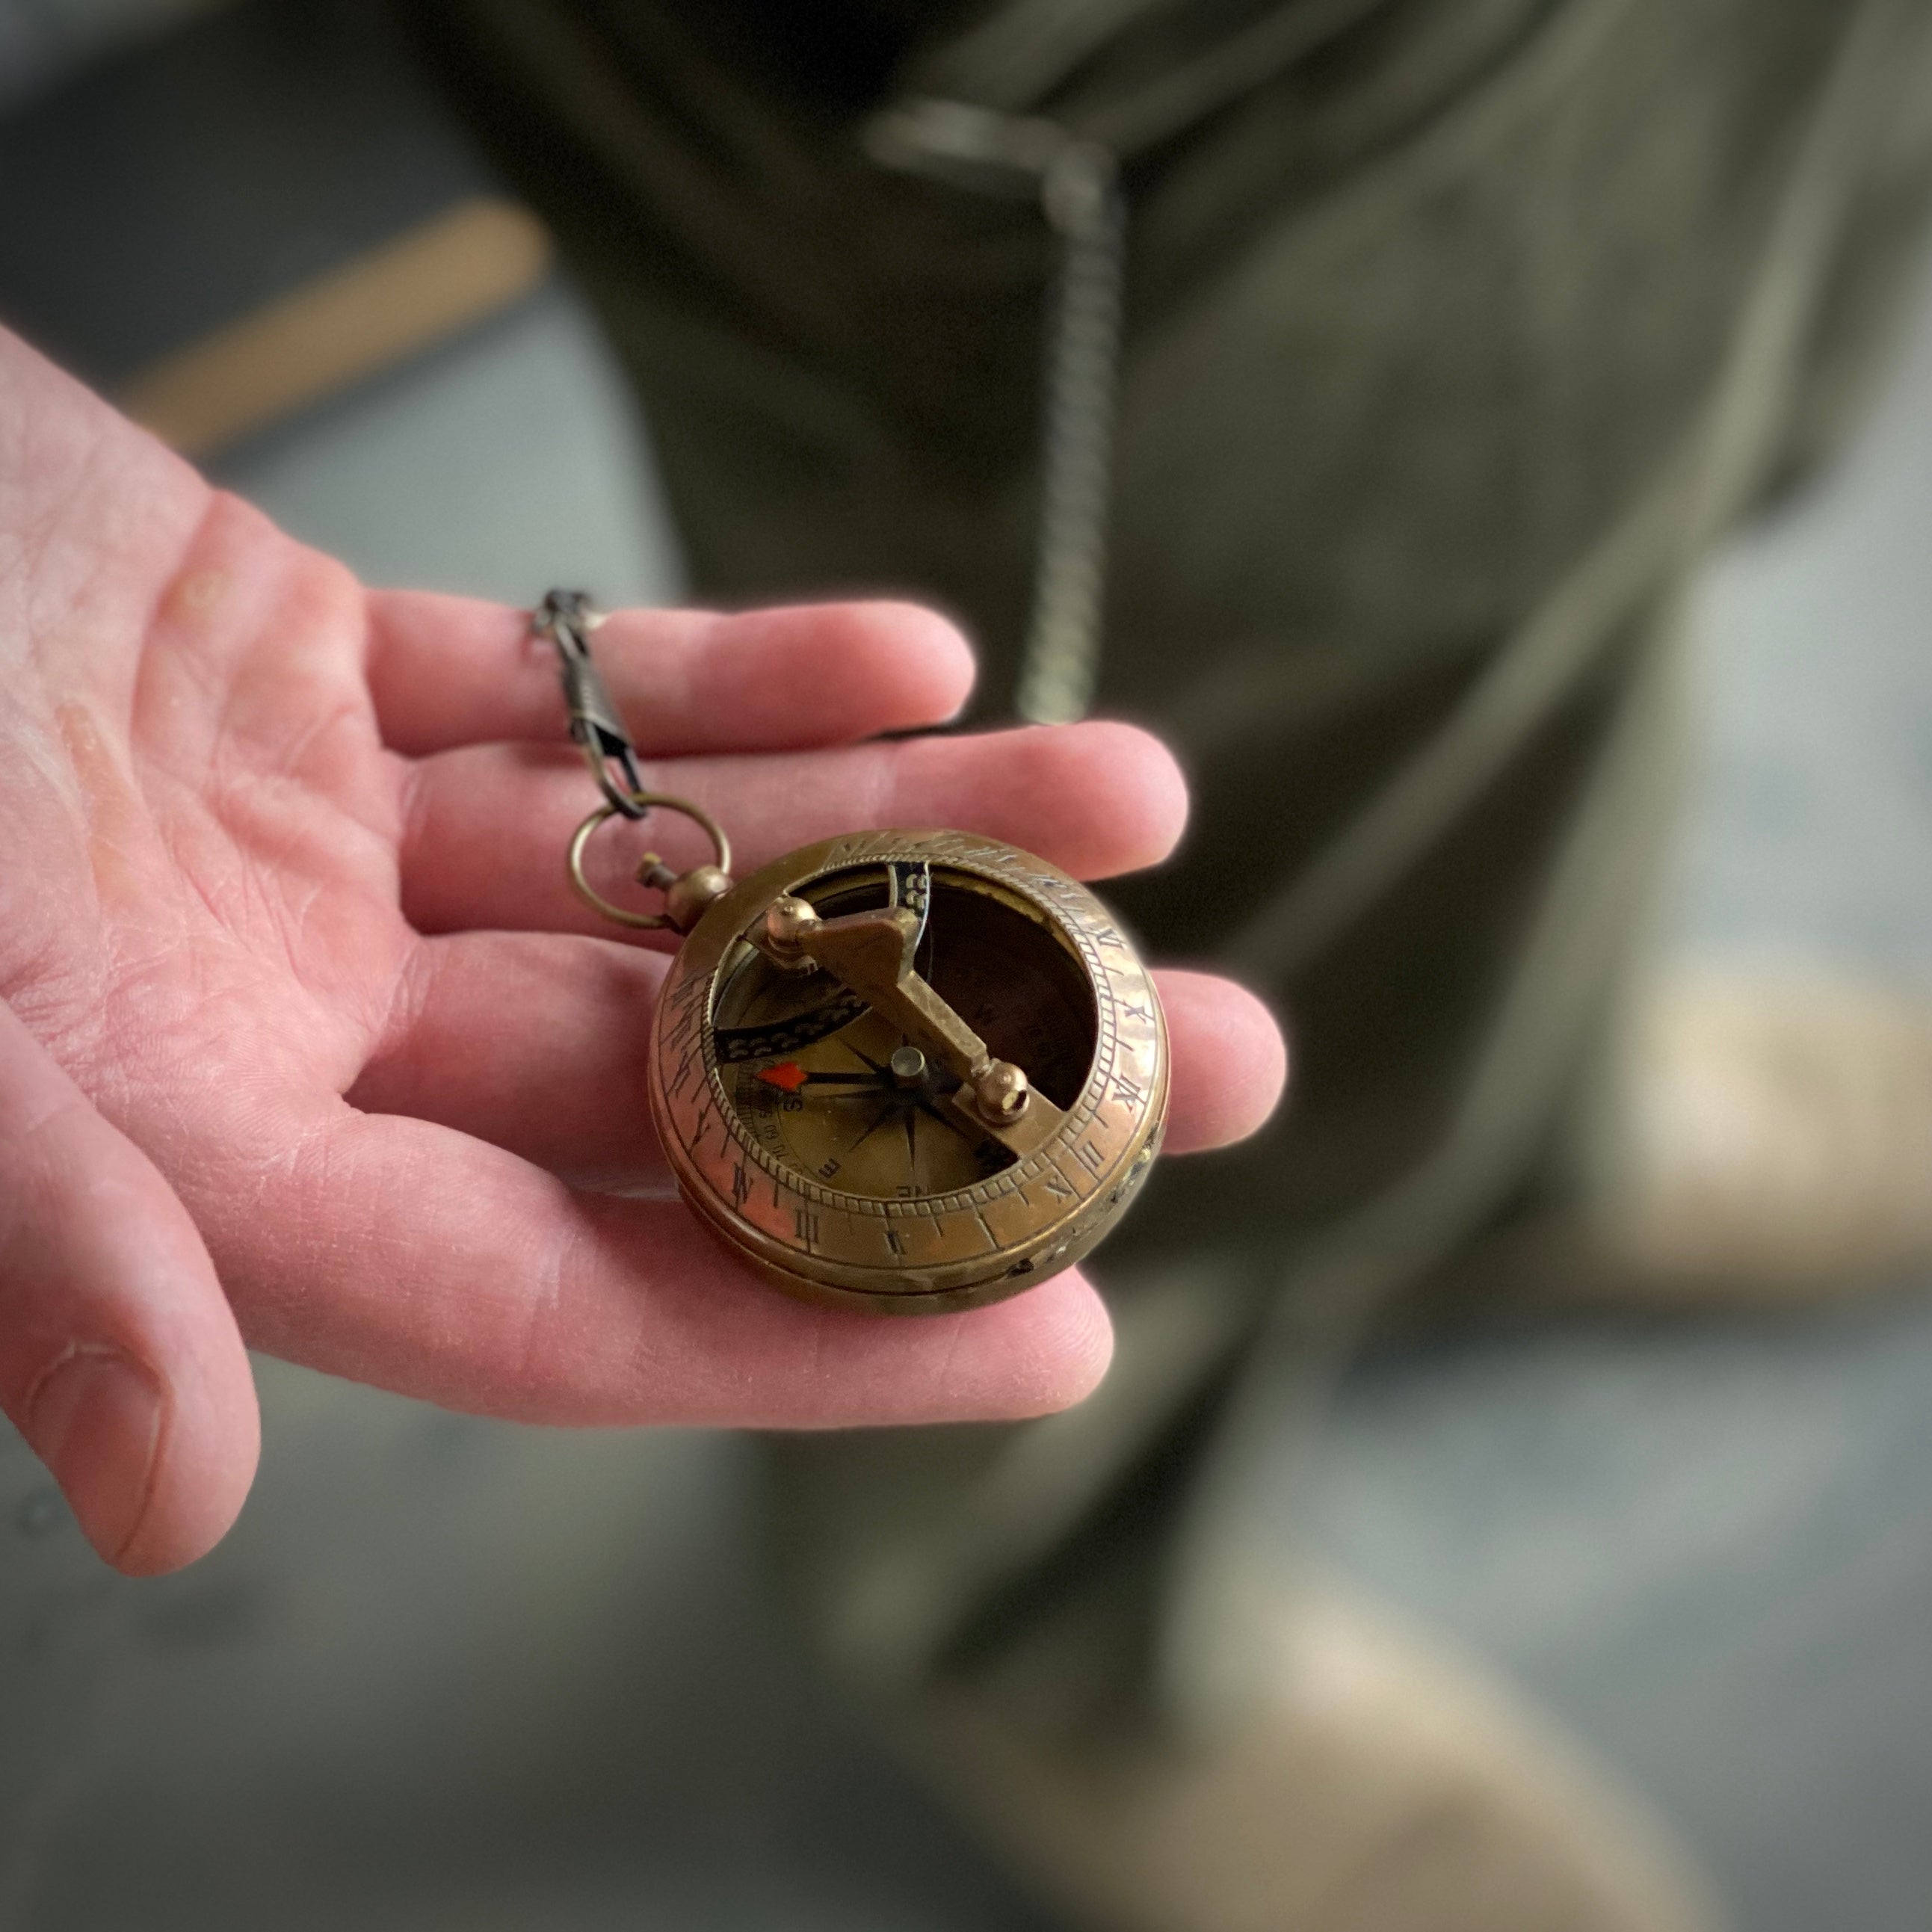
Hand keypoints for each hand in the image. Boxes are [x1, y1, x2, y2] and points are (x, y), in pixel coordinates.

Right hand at [0, 328, 1286, 1575]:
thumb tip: (172, 1497)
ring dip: (905, 839)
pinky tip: (928, 666)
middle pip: (686, 1080)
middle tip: (1218, 1059)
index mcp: (205, 1156)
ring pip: (667, 866)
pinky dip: (736, 674)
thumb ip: (33, 1249)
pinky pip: (561, 682)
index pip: (571, 1295)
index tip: (1062, 1321)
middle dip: (951, 1065)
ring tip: (1135, 808)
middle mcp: (282, 1020)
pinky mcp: (298, 665)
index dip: (819, 1330)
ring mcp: (307, 843)